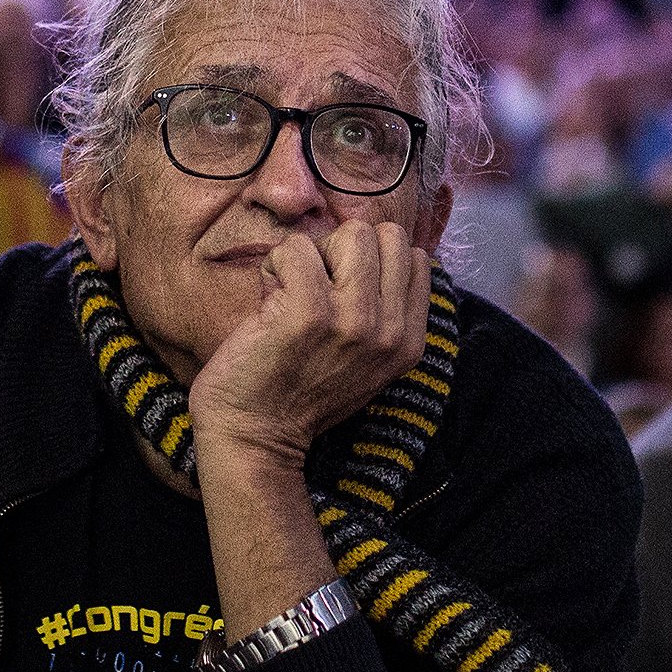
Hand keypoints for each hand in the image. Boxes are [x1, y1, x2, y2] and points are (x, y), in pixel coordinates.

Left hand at [187, 222, 432, 471]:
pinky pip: (298, 248)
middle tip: (314, 288)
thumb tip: (379, 248)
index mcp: (408, 343)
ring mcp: (355, 321)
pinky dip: (275, 265)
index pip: (416, 259)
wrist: (255, 438)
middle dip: (345, 250)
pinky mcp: (310, 313)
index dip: (370, 261)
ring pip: (352, 234)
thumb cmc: (298, 391)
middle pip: (388, 236)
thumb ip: (383, 312)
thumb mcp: (364, 361)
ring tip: (291, 294)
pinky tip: (268, 302)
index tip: (339, 294)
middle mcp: (391, 332)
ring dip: (313, 255)